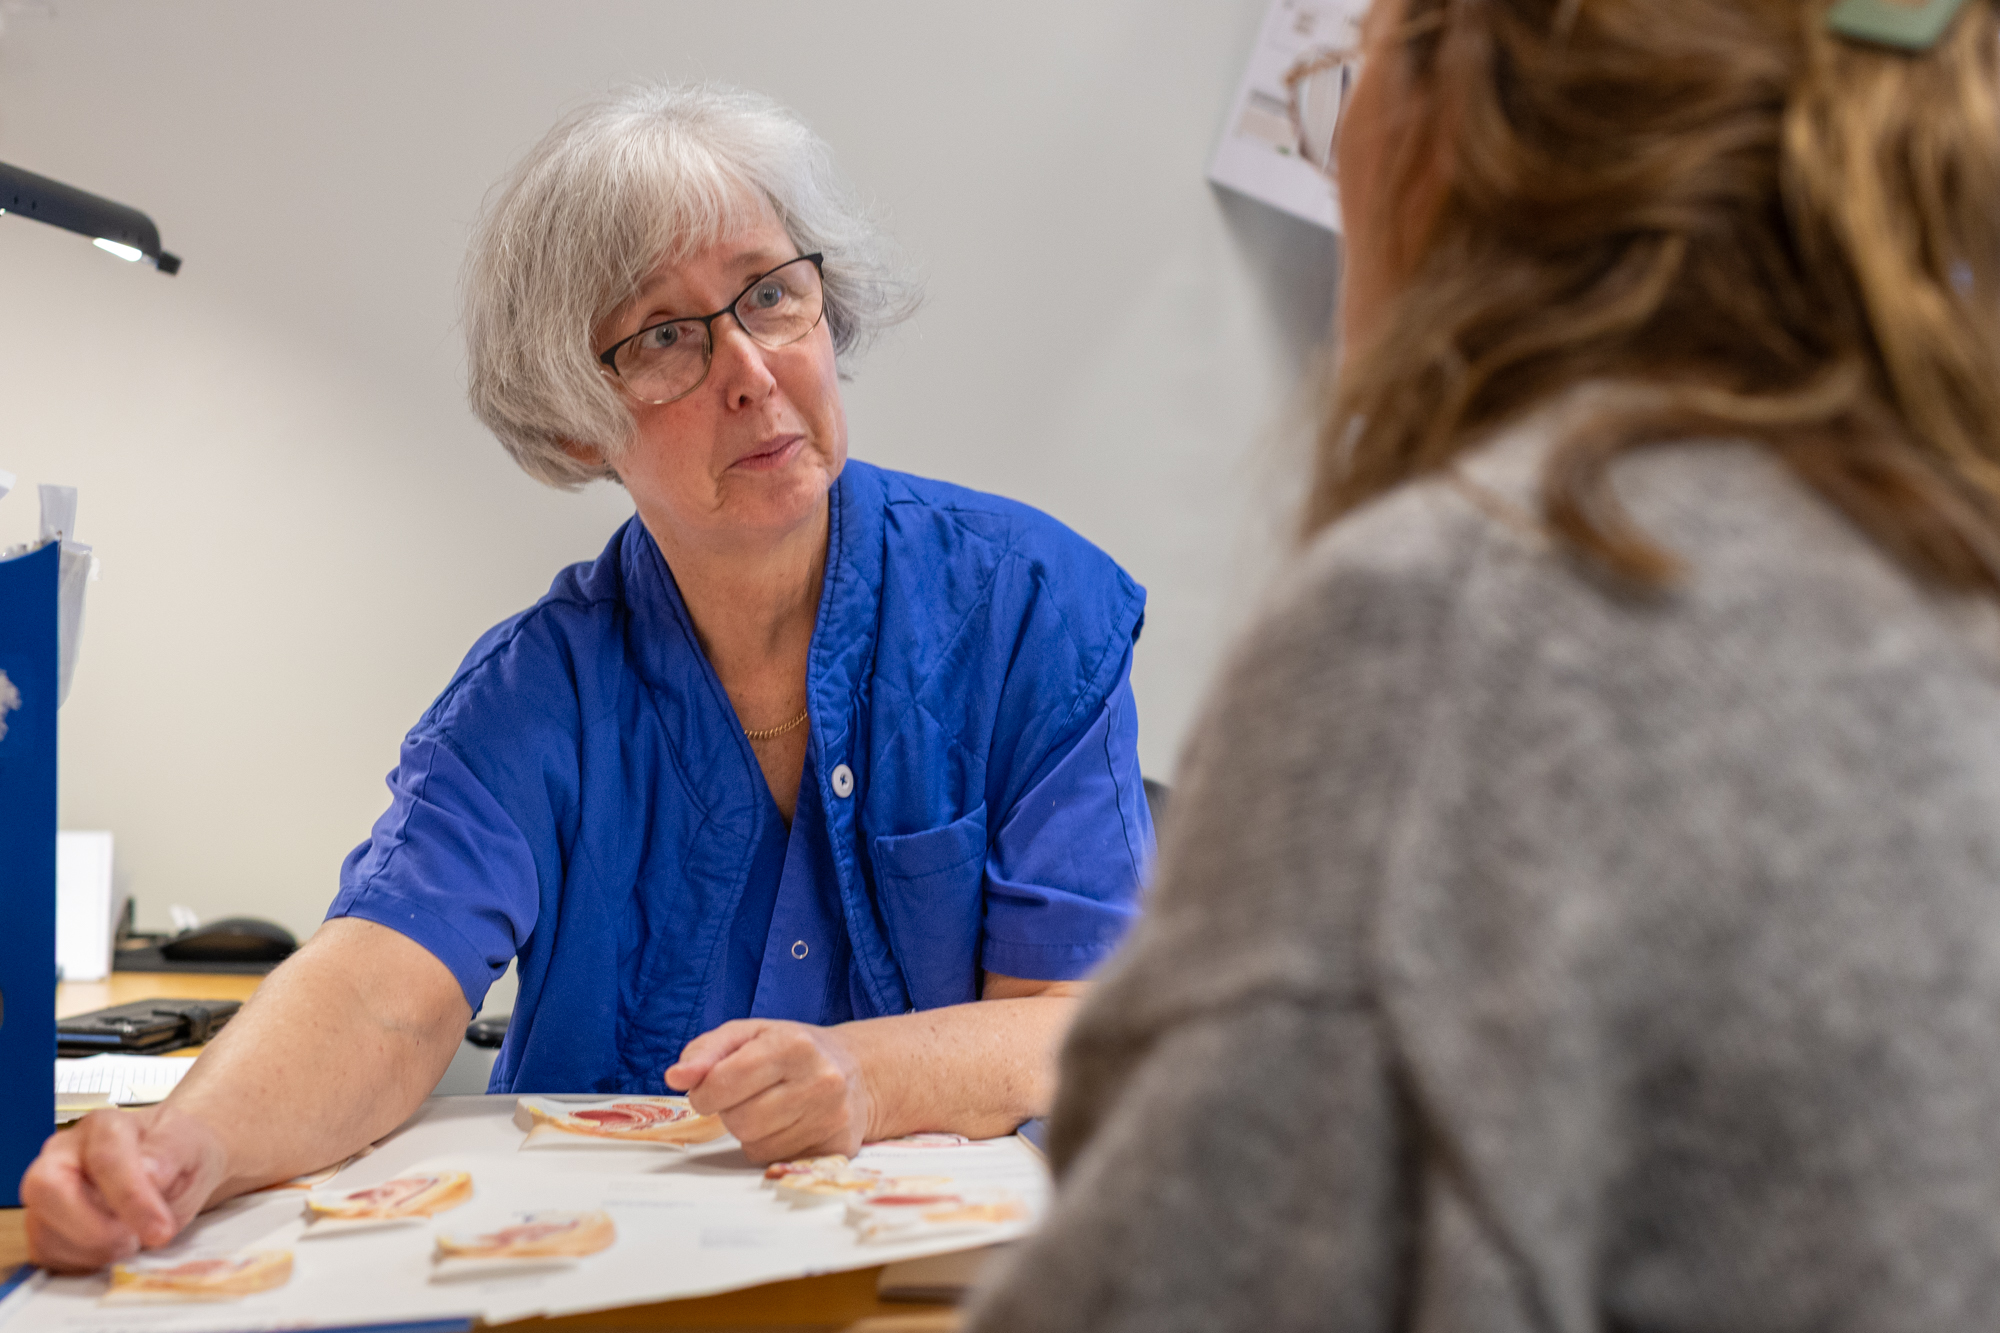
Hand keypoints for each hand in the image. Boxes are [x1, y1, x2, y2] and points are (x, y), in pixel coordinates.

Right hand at [22, 1104, 229, 1273]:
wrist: (173, 1167)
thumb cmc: (177, 1154)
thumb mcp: (190, 1146)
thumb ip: (170, 1155)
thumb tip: (150, 1173)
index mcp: (104, 1126)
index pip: (104, 1159)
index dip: (131, 1199)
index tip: (160, 1228)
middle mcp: (64, 1153)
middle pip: (48, 1188)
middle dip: (94, 1228)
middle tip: (134, 1241)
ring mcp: (47, 1189)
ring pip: (43, 1229)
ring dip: (92, 1250)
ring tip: (131, 1241)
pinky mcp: (42, 1223)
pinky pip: (46, 1253)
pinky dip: (82, 1262)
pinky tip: (112, 1250)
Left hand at [665, 1019, 874, 1162]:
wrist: (858, 1072)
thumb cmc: (793, 1050)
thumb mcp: (749, 1034)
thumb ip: (706, 1051)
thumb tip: (676, 1077)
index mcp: (793, 1044)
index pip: (724, 1081)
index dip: (705, 1092)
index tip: (710, 1089)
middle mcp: (819, 1080)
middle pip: (740, 1121)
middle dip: (731, 1112)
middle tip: (748, 1096)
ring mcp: (831, 1118)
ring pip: (756, 1146)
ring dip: (751, 1132)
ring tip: (770, 1108)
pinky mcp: (836, 1148)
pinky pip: (776, 1161)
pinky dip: (771, 1147)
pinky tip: (788, 1125)